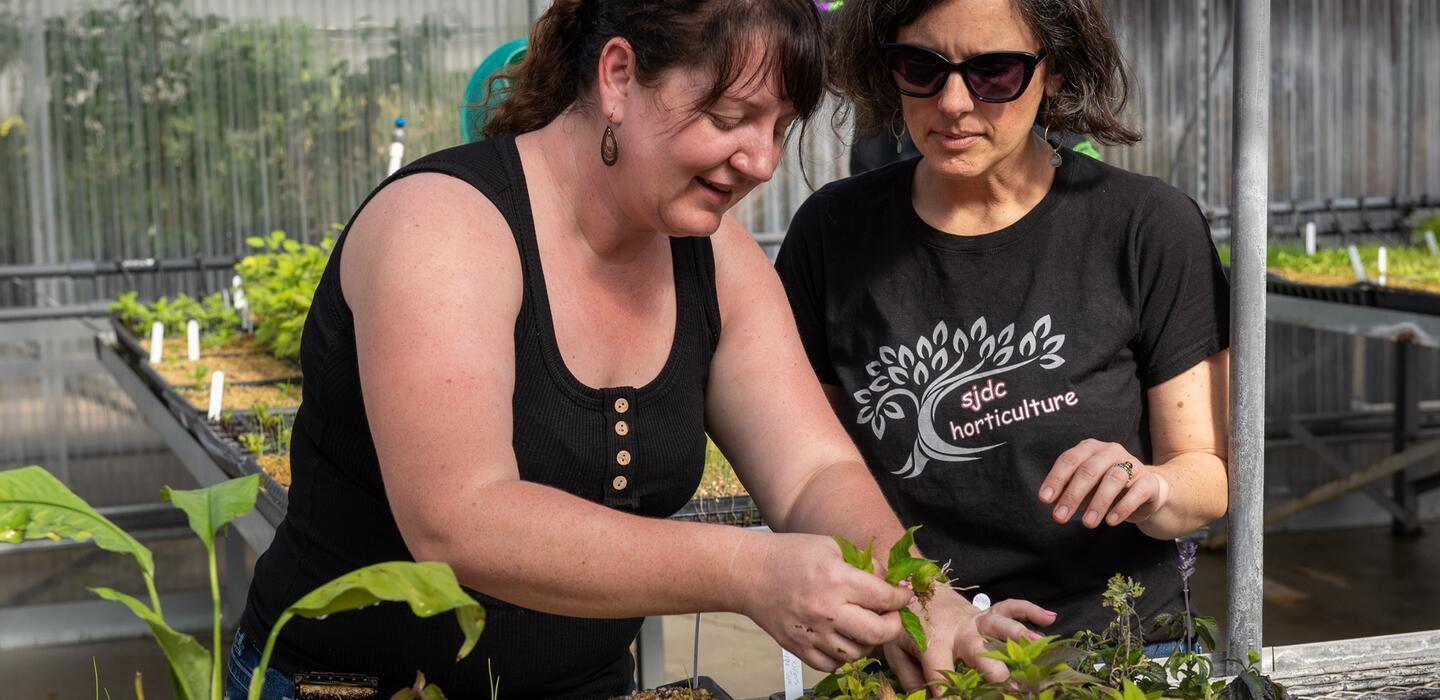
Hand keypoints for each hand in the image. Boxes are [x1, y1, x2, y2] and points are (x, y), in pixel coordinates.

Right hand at [731, 531, 912, 671]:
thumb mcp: (831, 547)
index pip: (885, 597)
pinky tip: (842, 639)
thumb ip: (863, 565)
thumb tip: (890, 583)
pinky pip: (832, 665)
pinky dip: (843, 656)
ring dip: (868, 642)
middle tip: (891, 616)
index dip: (902, 597)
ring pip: (857, 654)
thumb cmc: (789, 555)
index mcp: (836, 579)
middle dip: (894, 625)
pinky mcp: (798, 648)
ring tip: (863, 626)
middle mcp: (826, 610)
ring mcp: (811, 633)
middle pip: (878, 633)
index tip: (903, 595)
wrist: (748, 573)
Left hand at [882, 586, 1055, 693]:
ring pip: (999, 625)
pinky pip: (1010, 606)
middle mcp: (958, 631)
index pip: (939, 671)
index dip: (946, 692)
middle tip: (1005, 681)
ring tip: (1037, 644)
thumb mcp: (896, 649)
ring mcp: (975, 620)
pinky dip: (1030, 610)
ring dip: (1018, 635)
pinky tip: (1050, 618)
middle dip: (991, 666)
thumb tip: (924, 699)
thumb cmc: (906, 623)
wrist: (912, 584)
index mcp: (932, 641)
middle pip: (976, 649)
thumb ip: (909, 677)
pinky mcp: (986, 613)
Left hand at [1039, 439, 1171, 527]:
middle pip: (1089, 470)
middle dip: (1072, 495)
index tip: (1044, 500)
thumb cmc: (1106, 488)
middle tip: (1060, 518)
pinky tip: (1110, 521)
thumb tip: (1052, 502)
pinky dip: (1122, 507)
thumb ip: (1068, 492)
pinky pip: (1137, 492)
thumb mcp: (1084, 489)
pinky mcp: (1149, 481)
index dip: (1055, 479)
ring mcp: (1132, 464)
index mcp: (1090, 448)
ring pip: (1113, 479)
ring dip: (1098, 503)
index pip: (1069, 460)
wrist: (1146, 492)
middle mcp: (1111, 451)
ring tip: (1087, 524)